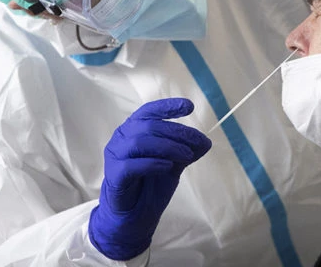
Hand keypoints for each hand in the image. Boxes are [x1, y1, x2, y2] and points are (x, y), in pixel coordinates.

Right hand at [89, 98, 211, 259]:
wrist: (134, 214)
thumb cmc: (151, 183)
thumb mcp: (173, 164)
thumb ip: (186, 151)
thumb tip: (206, 143)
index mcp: (134, 129)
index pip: (149, 111)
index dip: (168, 106)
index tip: (190, 107)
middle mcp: (122, 137)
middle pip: (149, 126)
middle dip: (177, 131)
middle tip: (198, 141)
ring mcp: (115, 155)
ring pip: (140, 142)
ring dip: (168, 146)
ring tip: (188, 156)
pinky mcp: (114, 175)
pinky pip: (132, 165)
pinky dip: (153, 163)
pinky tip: (168, 166)